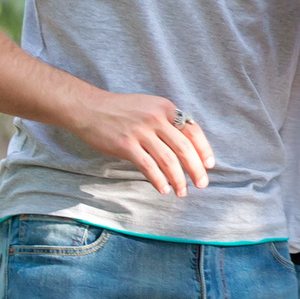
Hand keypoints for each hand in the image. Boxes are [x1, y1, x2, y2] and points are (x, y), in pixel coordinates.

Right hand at [62, 89, 213, 195]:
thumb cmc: (121, 111)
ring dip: (178, 179)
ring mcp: (141, 131)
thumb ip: (167, 122)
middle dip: (196, 169)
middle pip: (184, 147)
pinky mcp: (126, 145)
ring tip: (182, 192)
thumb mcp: (149, 107)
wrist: (90, 108)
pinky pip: (148, 166)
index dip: (204, 150)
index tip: (209, 165)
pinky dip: (158, 180)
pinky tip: (163, 189)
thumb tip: (187, 146)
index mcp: (165, 108)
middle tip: (202, 184)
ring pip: (168, 160)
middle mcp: (156, 118)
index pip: (193, 130)